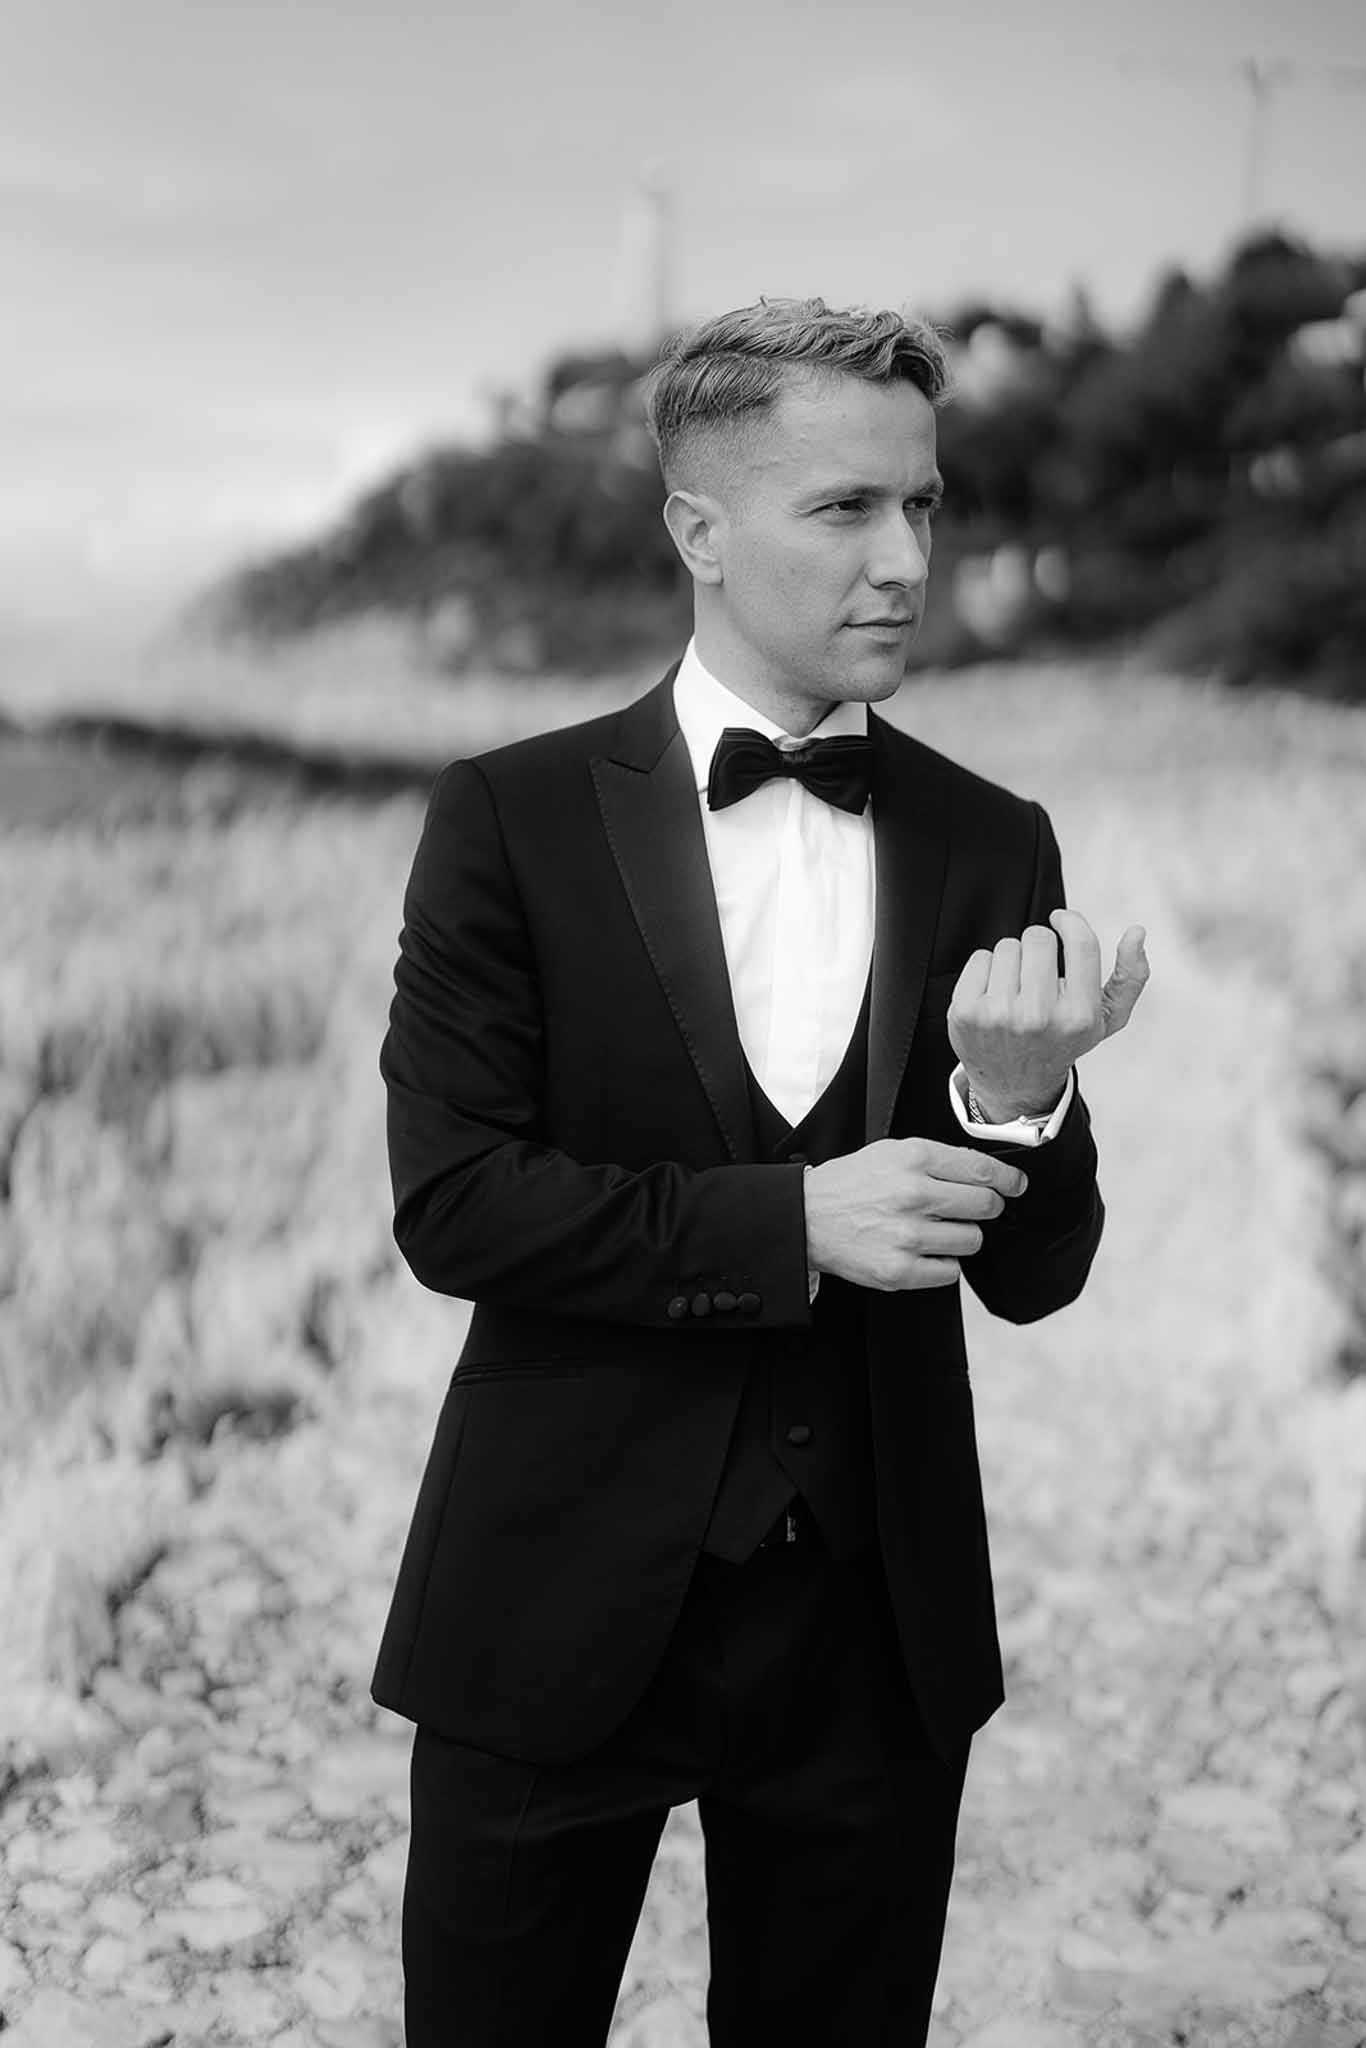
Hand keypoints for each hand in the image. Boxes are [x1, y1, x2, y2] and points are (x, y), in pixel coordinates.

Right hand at [803, 1138, 1027, 1291]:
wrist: (805, 1217)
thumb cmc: (851, 1184)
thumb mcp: (892, 1152)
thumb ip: (939, 1159)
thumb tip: (990, 1176)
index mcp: (914, 1158)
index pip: (983, 1169)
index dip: (1008, 1180)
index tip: (1015, 1185)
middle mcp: (913, 1194)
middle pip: (986, 1207)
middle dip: (986, 1208)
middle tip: (970, 1209)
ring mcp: (907, 1235)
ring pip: (972, 1241)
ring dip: (960, 1237)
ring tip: (934, 1230)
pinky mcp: (900, 1270)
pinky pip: (951, 1272)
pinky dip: (942, 1264)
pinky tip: (922, 1251)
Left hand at [948, 910, 1148, 1121]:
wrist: (1015, 1084)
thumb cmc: (1061, 1041)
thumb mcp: (1105, 1020)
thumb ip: (1130, 977)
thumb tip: (1136, 933)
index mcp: (1079, 1016)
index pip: (1080, 943)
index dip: (1070, 921)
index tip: (1061, 920)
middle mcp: (1039, 1017)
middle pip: (1038, 937)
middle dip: (1039, 949)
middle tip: (1037, 976)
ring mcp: (999, 1016)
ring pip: (1007, 946)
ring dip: (1012, 962)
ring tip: (1016, 991)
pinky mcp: (966, 1012)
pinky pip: (980, 958)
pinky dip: (986, 970)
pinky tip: (993, 996)